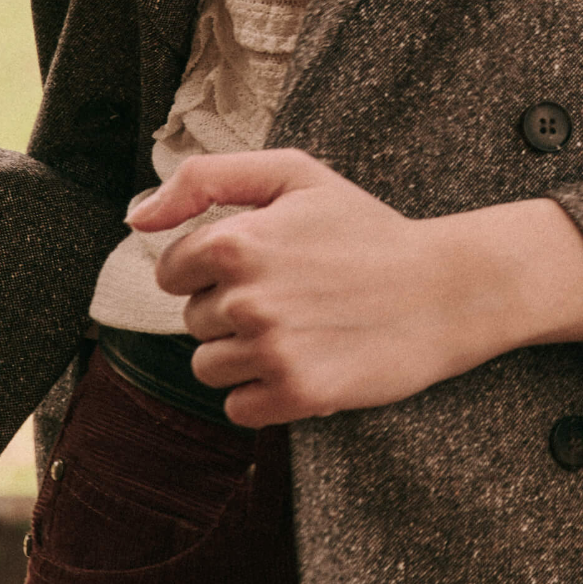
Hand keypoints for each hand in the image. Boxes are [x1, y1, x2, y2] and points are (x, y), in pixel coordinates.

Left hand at [127, 148, 582, 426]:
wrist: (446, 289)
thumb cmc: (368, 229)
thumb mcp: (295, 175)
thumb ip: (206, 179)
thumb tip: (136, 218)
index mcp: (238, 241)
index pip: (172, 270)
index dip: (211, 267)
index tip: (261, 264)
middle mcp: (248, 298)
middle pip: (193, 321)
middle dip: (232, 309)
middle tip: (295, 294)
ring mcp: (273, 350)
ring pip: (209, 368)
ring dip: (244, 354)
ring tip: (300, 330)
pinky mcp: (299, 394)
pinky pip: (239, 408)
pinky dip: (264, 393)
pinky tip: (305, 362)